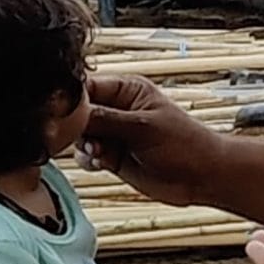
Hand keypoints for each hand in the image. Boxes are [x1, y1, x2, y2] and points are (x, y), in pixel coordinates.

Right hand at [79, 75, 224, 207]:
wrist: (201, 177)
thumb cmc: (183, 144)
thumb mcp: (143, 127)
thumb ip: (106, 119)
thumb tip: (73, 112)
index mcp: (126, 90)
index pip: (87, 86)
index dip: (72, 99)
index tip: (63, 114)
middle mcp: (116, 109)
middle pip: (78, 112)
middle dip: (76, 126)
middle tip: (87, 138)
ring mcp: (113, 133)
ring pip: (79, 135)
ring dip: (83, 145)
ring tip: (100, 152)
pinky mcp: (112, 155)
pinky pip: (87, 155)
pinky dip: (88, 159)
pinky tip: (102, 162)